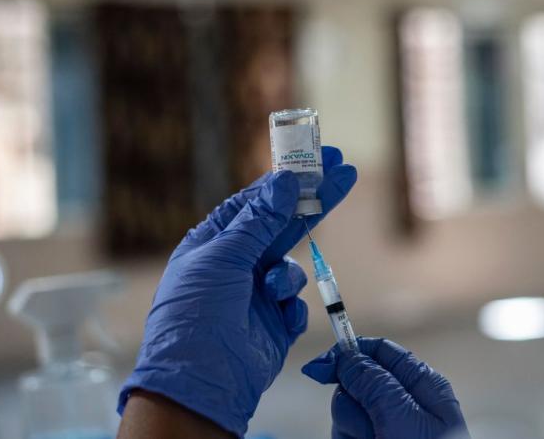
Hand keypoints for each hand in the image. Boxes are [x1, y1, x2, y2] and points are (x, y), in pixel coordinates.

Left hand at [118, 146, 356, 437]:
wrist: (201, 382)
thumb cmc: (196, 314)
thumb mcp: (223, 258)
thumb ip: (259, 220)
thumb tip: (284, 180)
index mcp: (214, 242)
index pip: (256, 202)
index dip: (287, 181)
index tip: (318, 161)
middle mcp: (236, 264)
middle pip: (283, 225)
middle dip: (313, 201)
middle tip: (346, 170)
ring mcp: (256, 294)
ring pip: (292, 268)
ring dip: (287, 278)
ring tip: (272, 291)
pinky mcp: (275, 323)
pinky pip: (296, 303)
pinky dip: (291, 308)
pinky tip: (278, 317)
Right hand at [302, 337, 468, 438]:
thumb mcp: (403, 418)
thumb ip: (375, 384)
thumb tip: (348, 357)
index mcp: (422, 386)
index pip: (380, 352)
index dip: (349, 353)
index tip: (322, 368)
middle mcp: (405, 405)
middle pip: (356, 385)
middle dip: (351, 408)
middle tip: (369, 430)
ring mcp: (388, 430)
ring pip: (346, 417)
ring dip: (351, 433)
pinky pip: (346, 438)